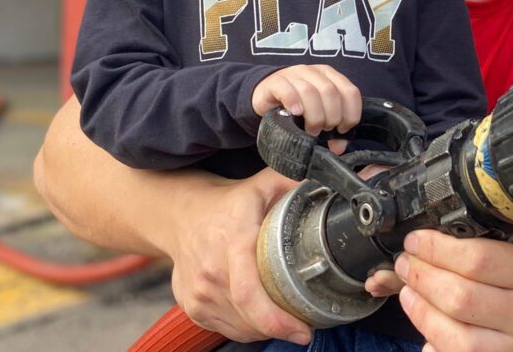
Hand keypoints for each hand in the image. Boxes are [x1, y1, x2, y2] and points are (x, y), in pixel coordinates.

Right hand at [165, 166, 311, 342]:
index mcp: (232, 240)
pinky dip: (247, 328)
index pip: (249, 292)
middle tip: (303, 327)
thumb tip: (331, 183)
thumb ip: (296, 183)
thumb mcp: (264, 184)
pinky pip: (226, 328)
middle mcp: (211, 270)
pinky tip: (260, 315)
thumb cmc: (226, 202)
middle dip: (281, 327)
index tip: (303, 329)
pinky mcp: (192, 306)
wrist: (181, 214)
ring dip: (265, 329)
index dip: (277, 319)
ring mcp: (198, 292)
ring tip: (285, 317)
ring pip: (239, 327)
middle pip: (248, 316)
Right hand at [252, 64, 361, 150]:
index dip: (350, 113)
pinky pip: (286, 89)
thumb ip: (332, 126)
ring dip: (314, 115)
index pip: (350, 92)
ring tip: (311, 130)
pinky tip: (296, 114)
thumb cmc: (297, 105)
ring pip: (310, 91)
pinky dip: (293, 102)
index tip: (342, 129)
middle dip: (331, 116)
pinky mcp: (275, 82)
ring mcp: (294, 74)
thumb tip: (339, 147)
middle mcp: (314, 72)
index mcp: (330, 76)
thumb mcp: (318, 113)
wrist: (266, 94)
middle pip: (330, 92)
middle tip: (323, 130)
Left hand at [393, 224, 512, 351]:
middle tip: (405, 262)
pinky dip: (434, 339)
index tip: (415, 240)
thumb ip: (480, 221)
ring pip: (459, 337)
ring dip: (422, 311)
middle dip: (422, 277)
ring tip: (408, 290)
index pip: (478, 259)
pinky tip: (425, 318)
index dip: (436, 249)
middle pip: (462, 299)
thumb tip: (429, 229)